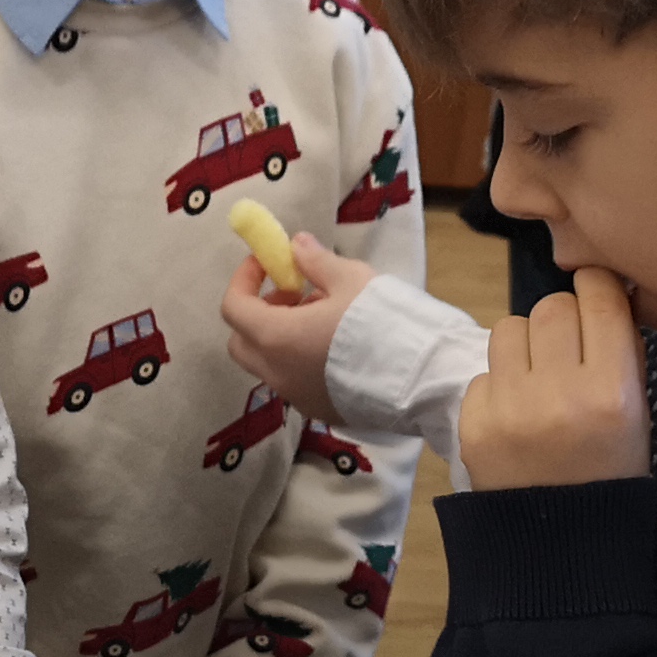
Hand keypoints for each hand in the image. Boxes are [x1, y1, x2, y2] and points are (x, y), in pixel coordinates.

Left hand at [221, 236, 373, 420]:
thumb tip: (296, 245)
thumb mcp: (349, 279)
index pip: (234, 307)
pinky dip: (301, 360)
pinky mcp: (320, 410)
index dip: (245, 280)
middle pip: (243, 342)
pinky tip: (339, 347)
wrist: (422, 377)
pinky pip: (296, 381)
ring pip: (270, 364)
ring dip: (282, 337)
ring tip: (326, 317)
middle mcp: (277, 373)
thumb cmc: (382, 321)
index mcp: (275, 337)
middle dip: (258, 313)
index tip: (268, 263)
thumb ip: (315, 262)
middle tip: (293, 294)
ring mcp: (296, 396)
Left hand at [457, 268, 651, 489]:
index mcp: (613, 393)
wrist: (559, 545)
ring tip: (537, 380)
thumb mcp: (639, 417)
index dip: (597, 286)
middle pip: (551, 308)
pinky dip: (499, 386)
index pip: (600, 299)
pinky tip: (515, 417)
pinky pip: (484, 373)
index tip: (595, 291)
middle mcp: (560, 395)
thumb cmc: (610, 474)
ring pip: (508, 329)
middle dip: (560, 320)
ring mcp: (511, 410)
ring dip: (525, 346)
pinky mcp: (473, 425)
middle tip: (566, 349)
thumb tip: (605, 292)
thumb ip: (623, 355)